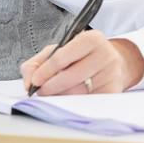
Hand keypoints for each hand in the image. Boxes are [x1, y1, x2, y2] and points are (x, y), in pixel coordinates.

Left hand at [20, 31, 143, 95]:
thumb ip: (37, 63)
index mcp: (91, 38)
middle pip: (71, 76)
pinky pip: (89, 102)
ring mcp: (112, 74)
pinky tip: (69, 100)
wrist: (111, 63)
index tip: (35, 81)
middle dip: (51, 86)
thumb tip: (29, 82)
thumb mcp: (57, 51)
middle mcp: (105, 54)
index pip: (62, 56)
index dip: (46, 70)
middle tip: (41, 92)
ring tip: (54, 94)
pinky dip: (75, 103)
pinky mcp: (114, 92)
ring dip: (62, 96)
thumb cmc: (79, 57)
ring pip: (79, 92)